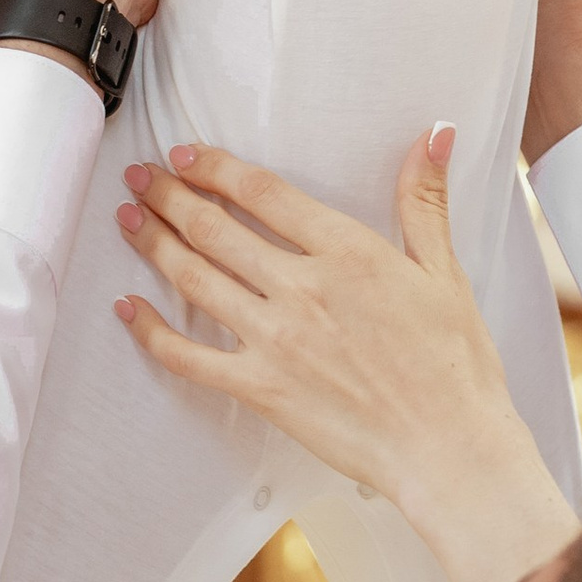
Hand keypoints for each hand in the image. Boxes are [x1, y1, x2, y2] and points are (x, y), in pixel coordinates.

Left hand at [115, 135, 578, 581]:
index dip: (215, 167)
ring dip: (154, 244)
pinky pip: (189, 357)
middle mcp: (301, 289)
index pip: (262, 192)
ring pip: (195, 280)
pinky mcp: (261, 388)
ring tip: (127, 219)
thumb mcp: (444, 272)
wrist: (448, 447)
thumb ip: (424, 199)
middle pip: (216, 229)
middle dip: (169, 196)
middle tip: (139, 177)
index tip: (185, 154)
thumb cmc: (454, 363)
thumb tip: (433, 133)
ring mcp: (275, 340)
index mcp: (347, 252)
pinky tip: (128, 309)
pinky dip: (150, 332)